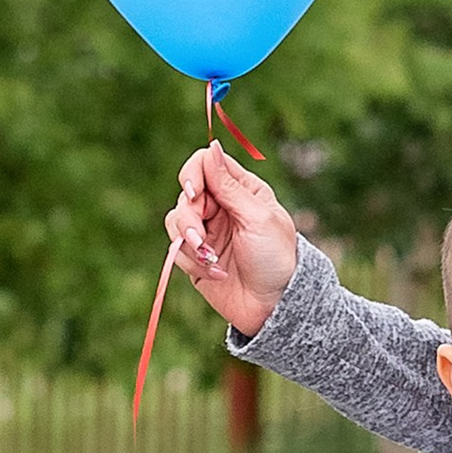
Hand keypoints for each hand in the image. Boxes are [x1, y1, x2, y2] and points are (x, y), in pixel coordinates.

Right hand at [164, 140, 299, 337]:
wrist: (274, 306)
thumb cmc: (275, 258)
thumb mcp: (257, 217)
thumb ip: (229, 185)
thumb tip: (211, 146)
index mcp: (241, 189)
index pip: (204, 164)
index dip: (193, 174)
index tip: (195, 194)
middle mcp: (221, 206)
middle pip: (186, 195)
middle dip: (190, 219)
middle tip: (202, 240)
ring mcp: (207, 231)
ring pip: (176, 221)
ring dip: (189, 243)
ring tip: (210, 261)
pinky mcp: (196, 257)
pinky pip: (177, 251)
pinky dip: (192, 263)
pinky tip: (216, 275)